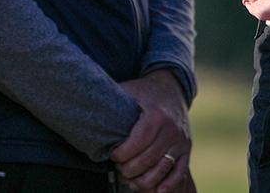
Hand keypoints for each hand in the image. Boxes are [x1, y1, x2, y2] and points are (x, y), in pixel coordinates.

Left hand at [112, 70, 192, 192]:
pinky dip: (168, 185)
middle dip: (129, 169)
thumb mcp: (128, 89)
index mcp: (156, 115)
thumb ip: (111, 97)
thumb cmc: (143, 91)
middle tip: (119, 168)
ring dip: (144, 180)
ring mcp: (180, 141)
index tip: (112, 156)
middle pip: (148, 159)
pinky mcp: (186, 150)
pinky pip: (179, 172)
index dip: (122, 154)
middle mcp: (171, 129)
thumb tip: (83, 101)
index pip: (138, 142)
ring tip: (130, 180)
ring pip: (161, 169)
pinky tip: (156, 192)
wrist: (172, 88)